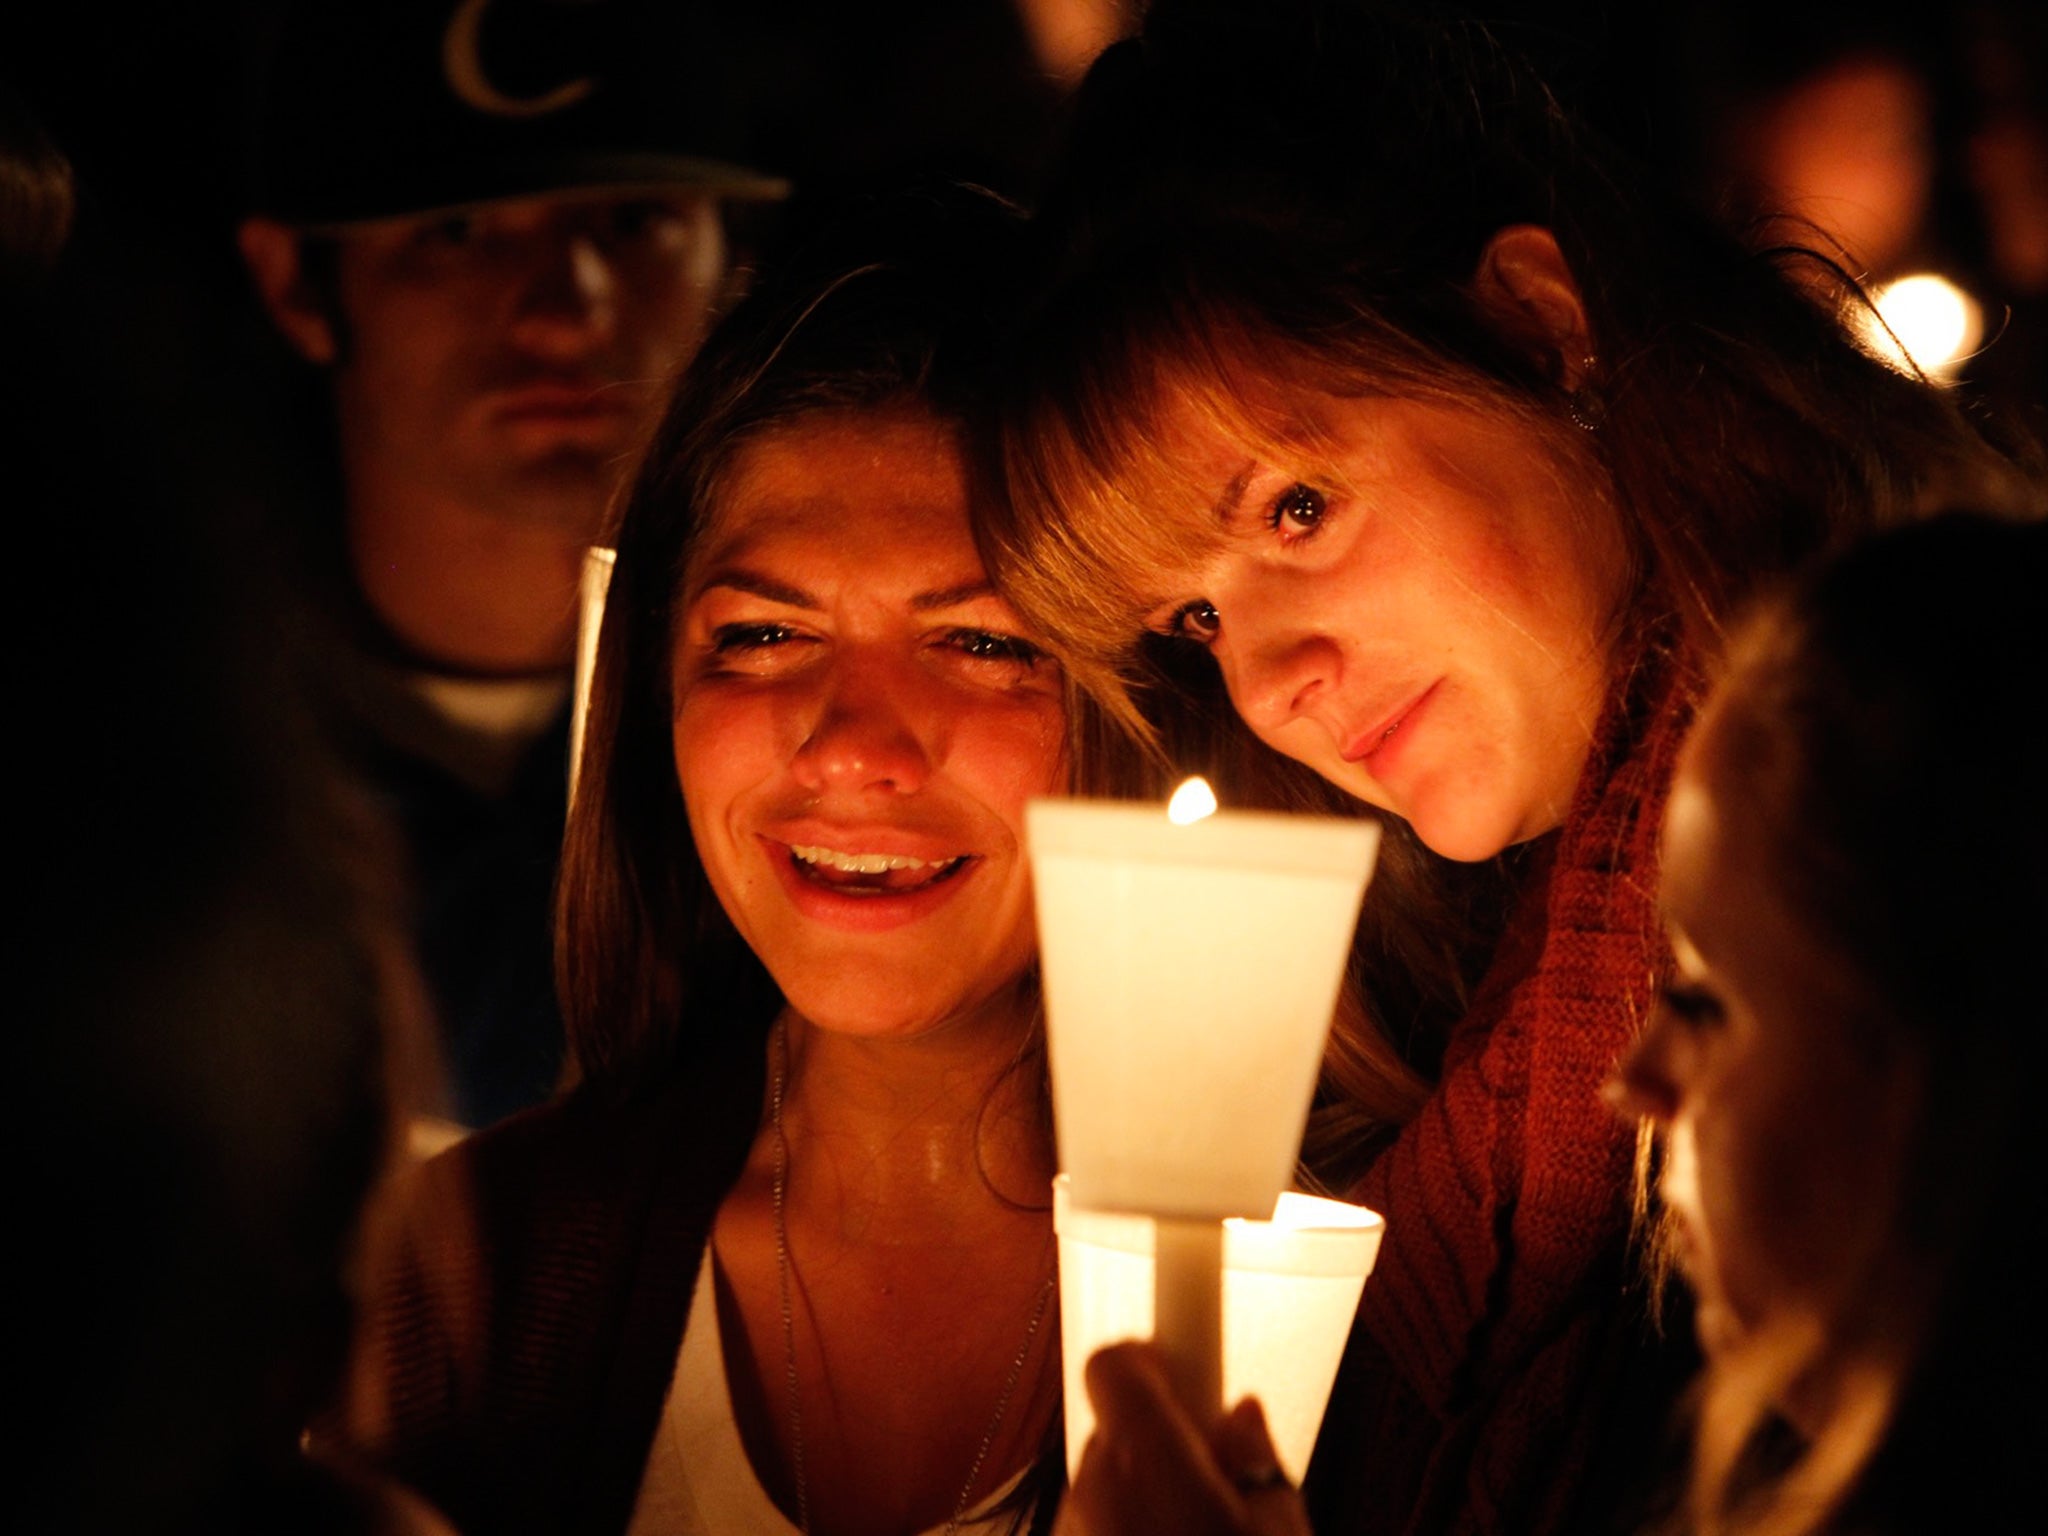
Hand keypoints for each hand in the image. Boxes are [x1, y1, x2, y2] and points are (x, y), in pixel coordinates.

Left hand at [1054, 1341, 1313, 1535]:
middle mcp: (1091, 1486)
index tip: (1184, 1362)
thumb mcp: (1277, 1531)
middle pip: (1118, 1424)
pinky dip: (1128, 1523)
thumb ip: (1258, 1460)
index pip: (1114, 1363)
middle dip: (1163, 1434)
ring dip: (1146, 1486)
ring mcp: (1069, 1524)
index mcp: (1142, 1458)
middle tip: (1213, 1466)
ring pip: (1108, 1476)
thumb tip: (1244, 1420)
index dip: (1149, 1355)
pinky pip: (1095, 1518)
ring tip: (1199, 1525)